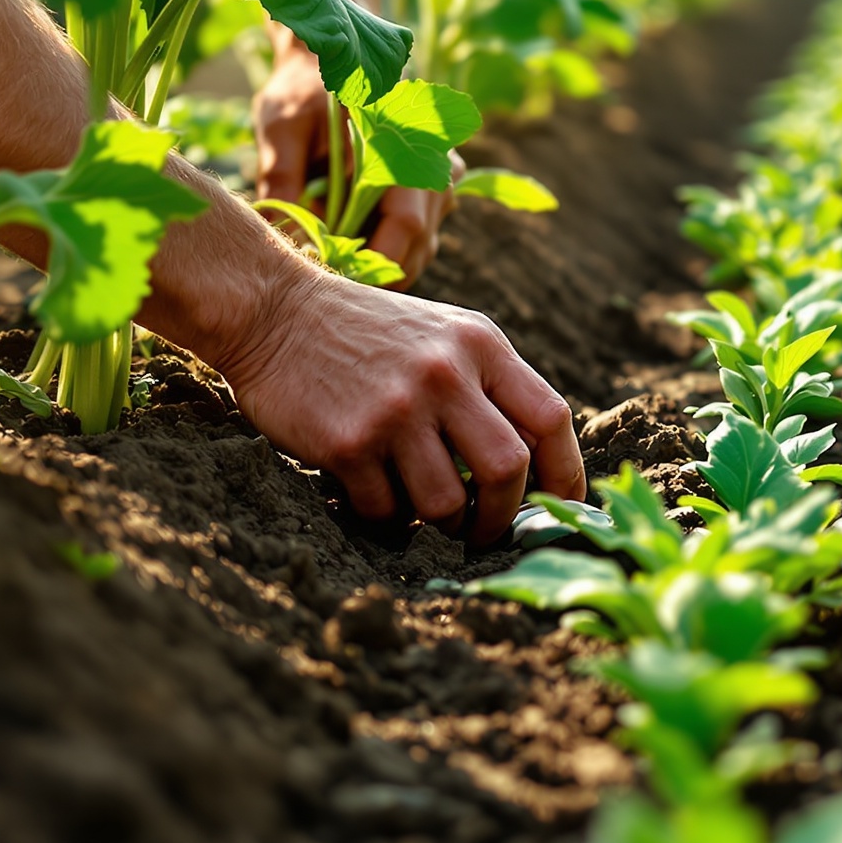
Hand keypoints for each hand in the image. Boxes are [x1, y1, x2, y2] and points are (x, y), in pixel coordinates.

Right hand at [223, 263, 585, 541]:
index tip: (562, 504)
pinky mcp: (349, 442)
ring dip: (439, 522)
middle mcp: (445, 373)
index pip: (549, 418)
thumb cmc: (369, 332)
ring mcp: (396, 409)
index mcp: (479, 344)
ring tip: (422, 508)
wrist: (276, 311)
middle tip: (484, 530)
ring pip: (445, 504)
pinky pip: (387, 510)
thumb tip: (535, 467)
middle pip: (508, 470)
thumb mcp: (444, 333)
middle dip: (502, 516)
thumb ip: (490, 384)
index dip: (565, 472)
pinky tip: (373, 490)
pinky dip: (386, 516)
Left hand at [253, 37, 456, 284]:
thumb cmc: (304, 87)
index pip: (407, 225)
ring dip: (379, 266)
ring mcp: (436, 182)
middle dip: (374, 274)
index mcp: (408, 144)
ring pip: (419, 248)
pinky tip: (342, 251)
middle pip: (418, 246)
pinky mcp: (426, 193)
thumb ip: (281, 178)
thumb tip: (279, 238)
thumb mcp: (283, 125)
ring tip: (330, 269)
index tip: (332, 284)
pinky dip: (381, 252)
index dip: (373, 264)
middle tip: (324, 287)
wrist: (329, 55)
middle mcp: (435, 165)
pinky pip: (413, 238)